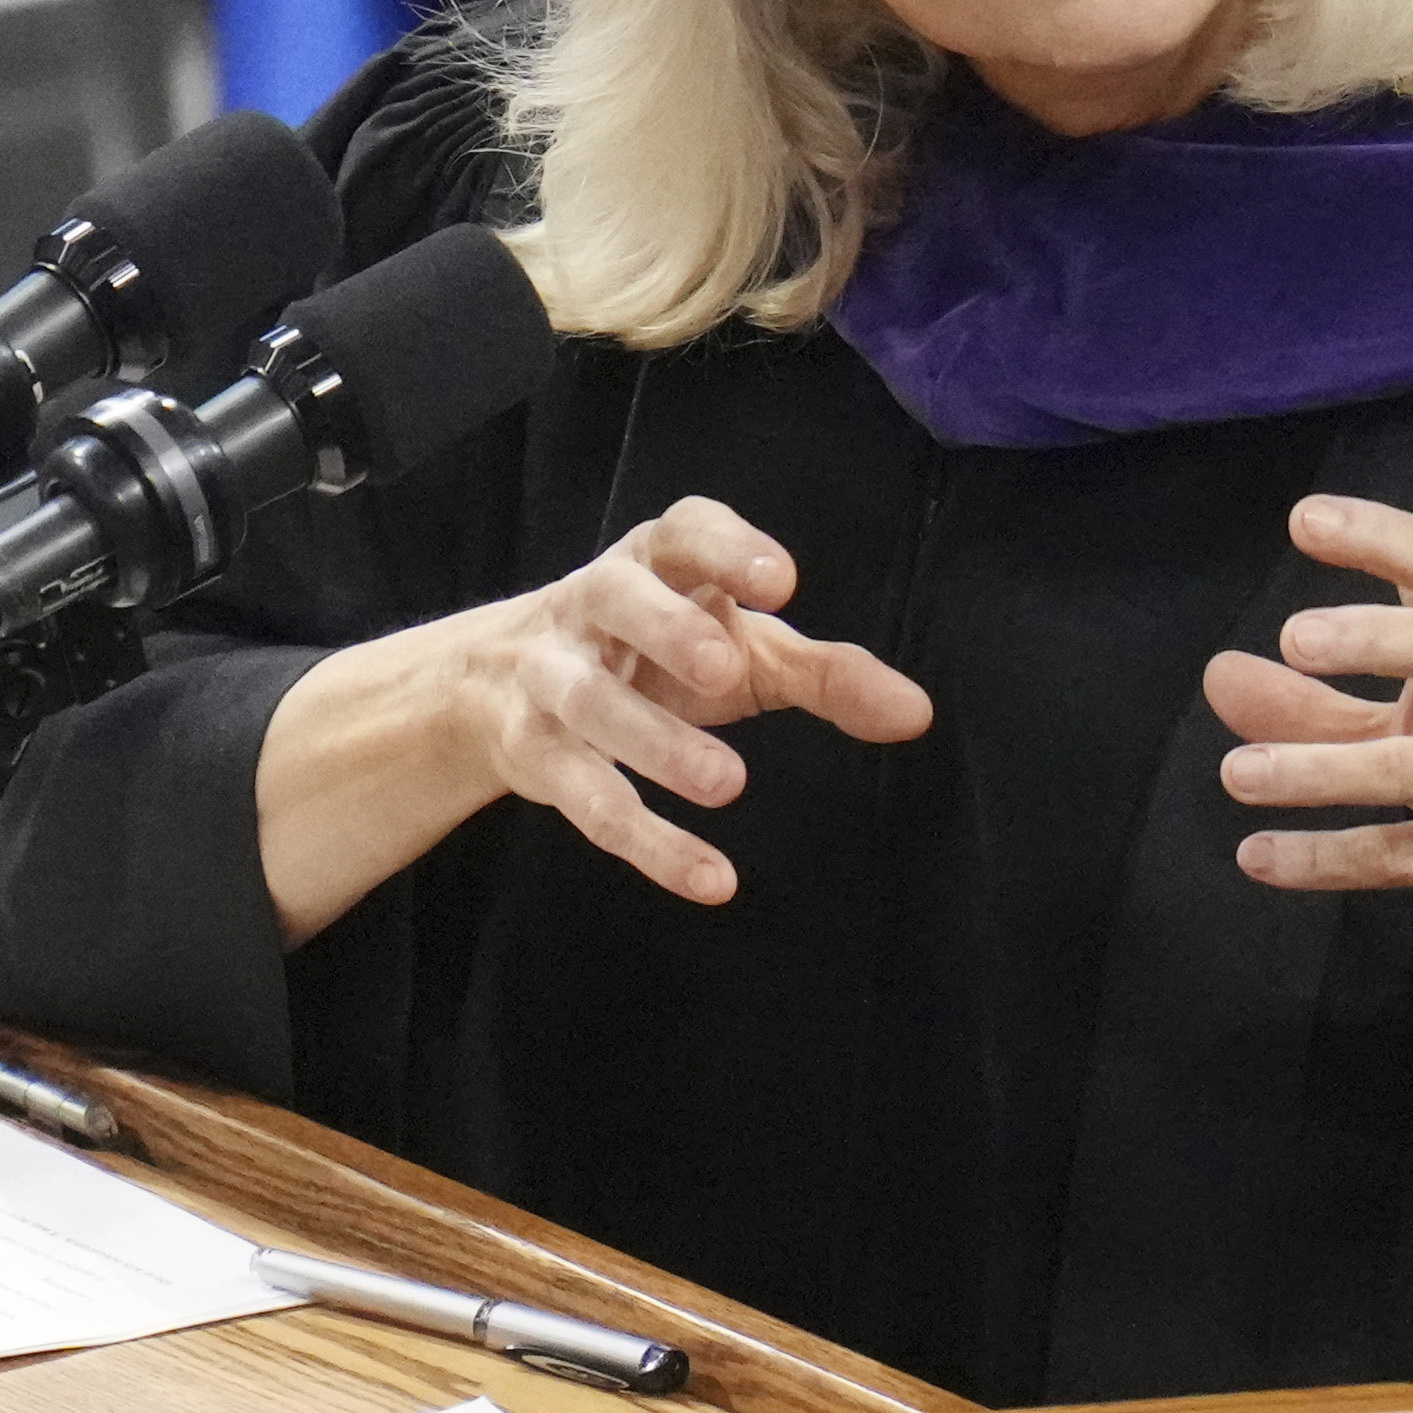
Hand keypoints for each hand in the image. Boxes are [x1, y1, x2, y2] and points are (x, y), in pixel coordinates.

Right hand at [255, 496, 932, 938]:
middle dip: (666, 631)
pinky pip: (586, 798)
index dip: (726, 548)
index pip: (681, 534)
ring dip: (653, 743)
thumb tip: (916, 714)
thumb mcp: (740, 648)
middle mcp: (591, 607)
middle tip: (725, 669)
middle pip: (617, 600)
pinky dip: (648, 841)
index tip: (780, 581)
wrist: (496, 683)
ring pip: (590, 704)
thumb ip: (826, 674)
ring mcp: (552, 679)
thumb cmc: (653, 651)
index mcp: (652, 563)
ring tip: (726, 783)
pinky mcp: (533, 754)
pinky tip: (710, 878)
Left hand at [1207, 494, 1412, 1217]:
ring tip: (1236, 773)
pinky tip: (1259, 857)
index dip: (1381, 539)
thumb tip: (1221, 674)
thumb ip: (1321, 707)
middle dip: (1381, 636)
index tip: (1307, 519)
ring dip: (1326, 768)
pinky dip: (1329, 859)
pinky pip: (1408, 858)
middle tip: (1297, 637)